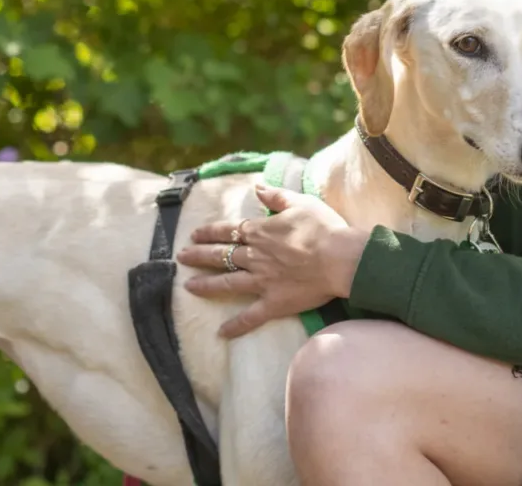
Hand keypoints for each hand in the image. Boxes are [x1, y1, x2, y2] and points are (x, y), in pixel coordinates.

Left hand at [177, 182, 368, 338]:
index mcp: (260, 232)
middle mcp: (255, 256)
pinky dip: (235, 326)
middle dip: (198, 255)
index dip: (209, 232)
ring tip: (188, 286)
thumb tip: (257, 188)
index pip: (228, 231)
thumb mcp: (300, 202)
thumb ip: (276, 196)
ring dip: (206, 284)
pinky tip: (220, 333)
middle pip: (220, 255)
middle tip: (181, 257)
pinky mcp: (273, 303)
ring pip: (226, 283)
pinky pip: (250, 317)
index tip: (194, 234)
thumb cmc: (323, 228)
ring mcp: (261, 281)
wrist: (339, 258)